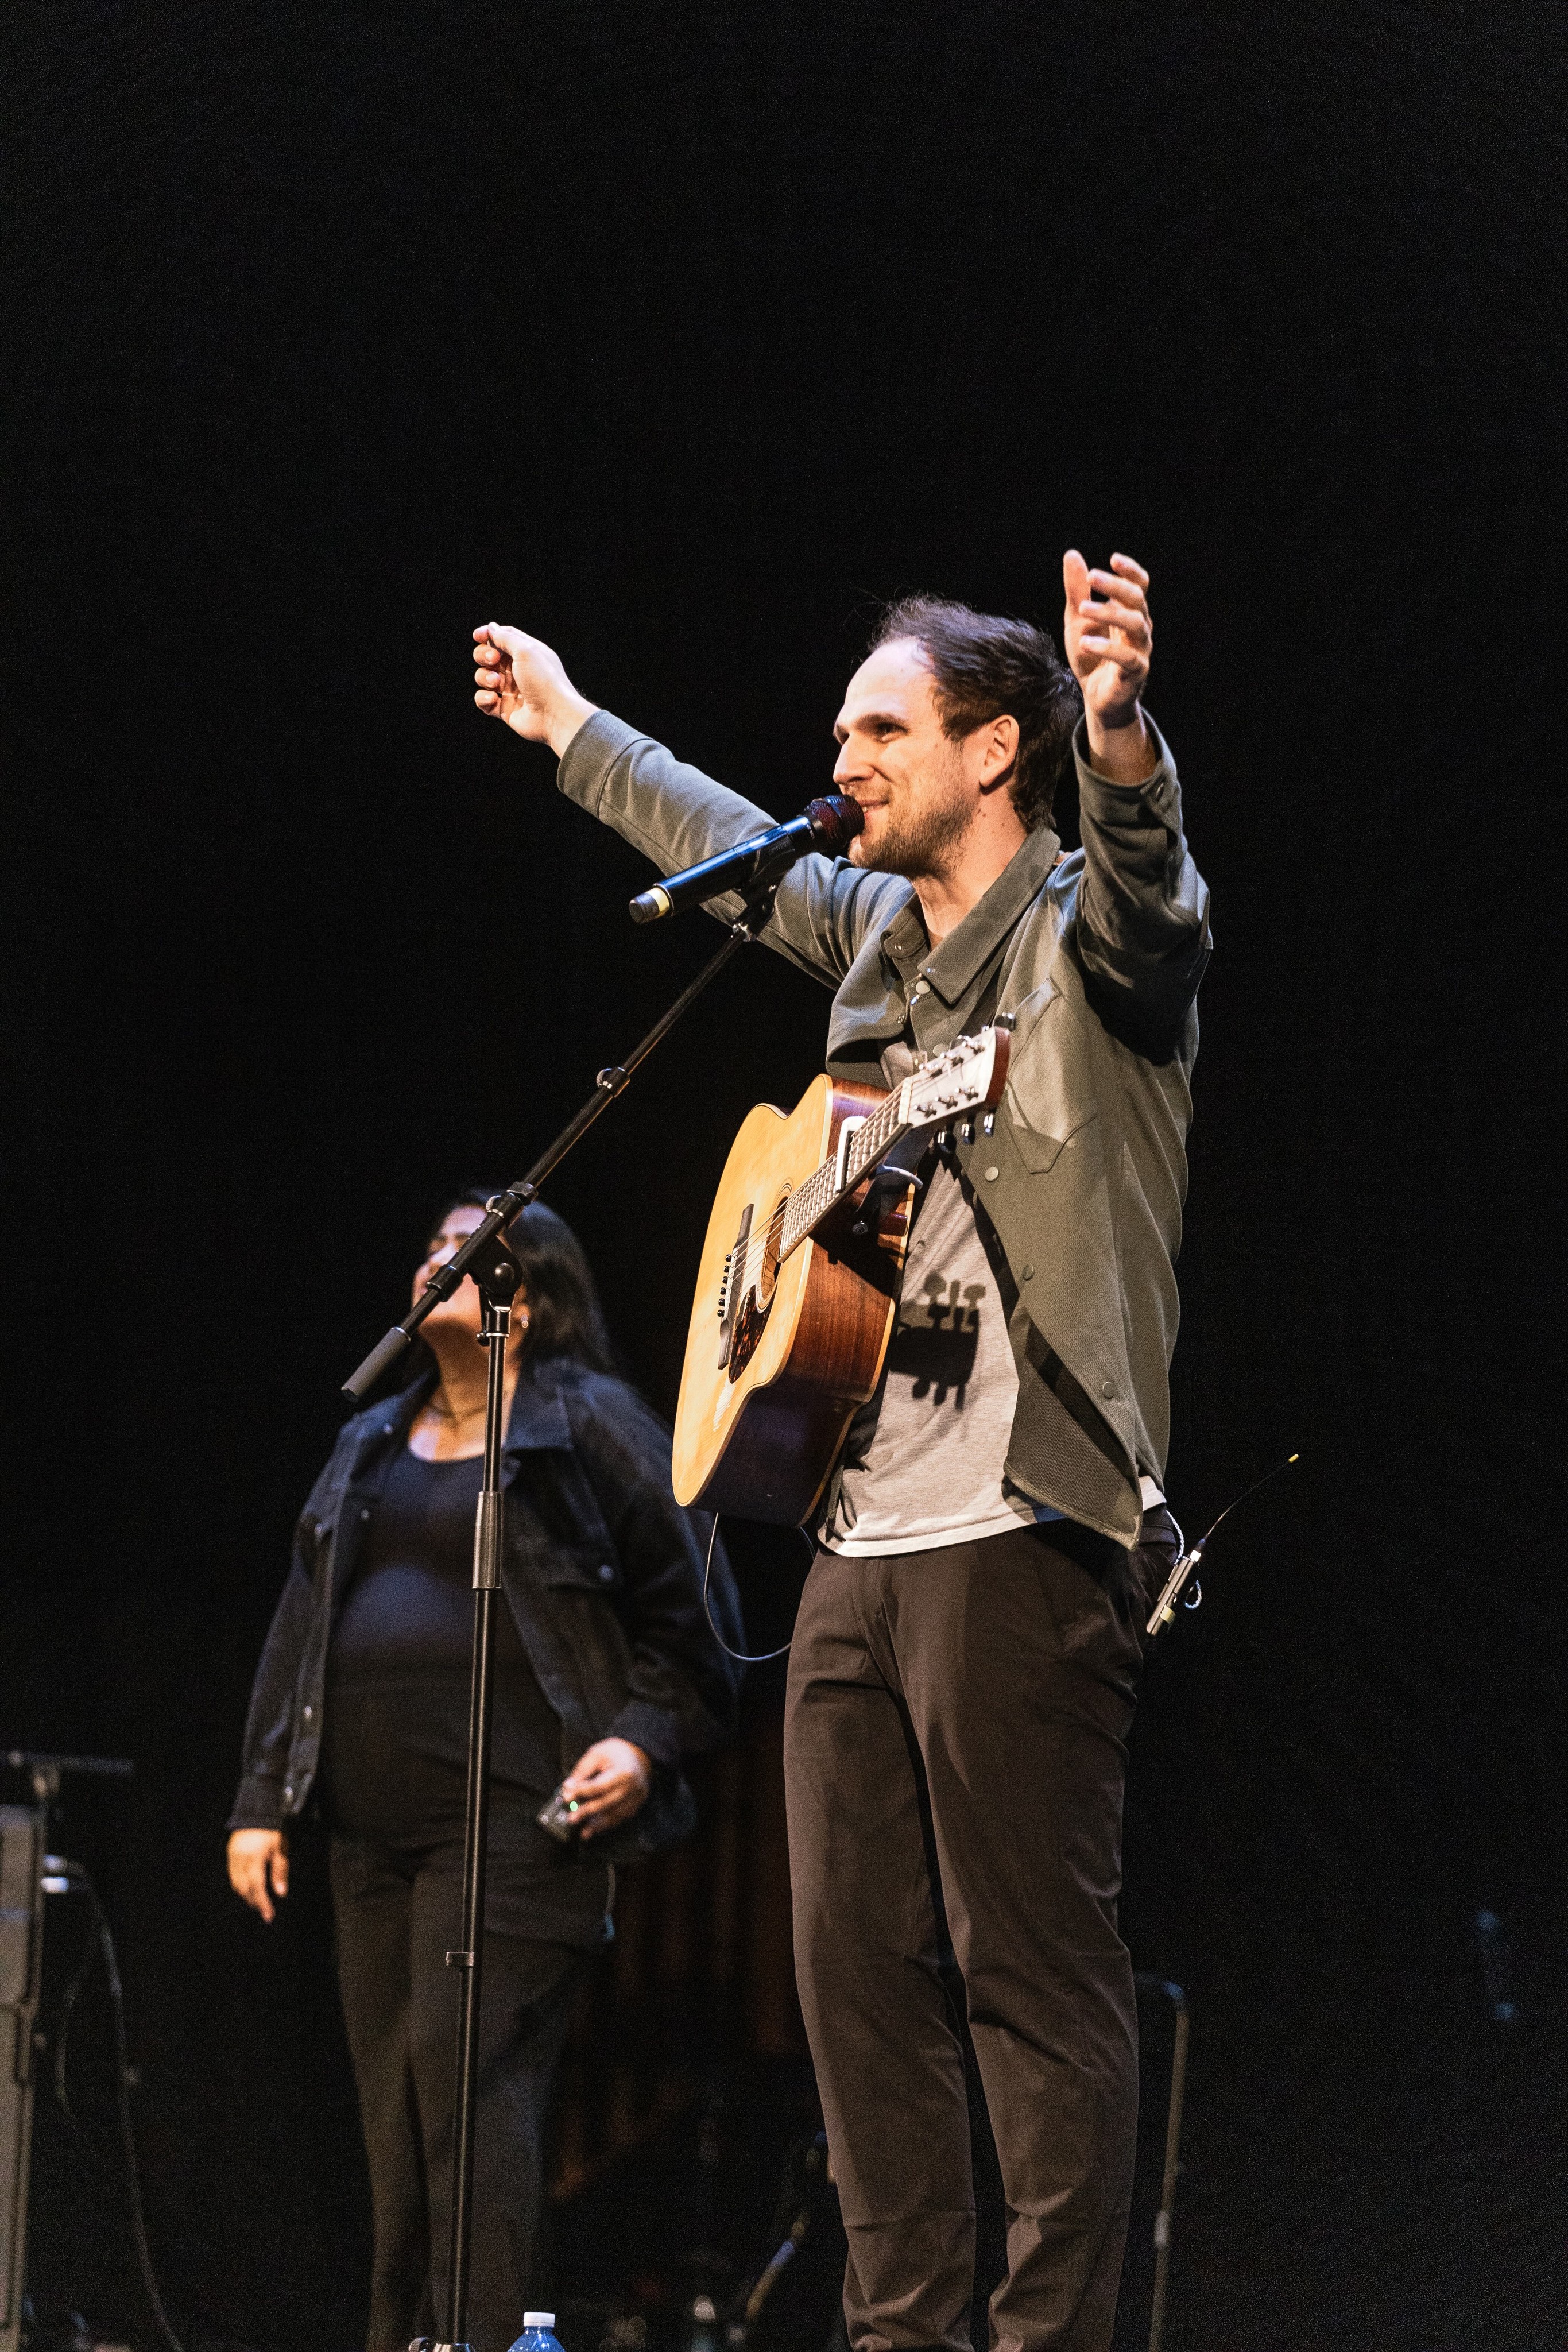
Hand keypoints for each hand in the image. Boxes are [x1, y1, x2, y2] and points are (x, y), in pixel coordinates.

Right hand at [227, 1828, 288, 1922]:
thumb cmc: (272, 1830)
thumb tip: (280, 1893)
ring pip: (236, 1884)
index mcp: (255, 1858)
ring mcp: (233, 1856)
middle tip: (263, 1909)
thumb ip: (280, 1871)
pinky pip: (232, 1875)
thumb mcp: (280, 1849)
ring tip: (256, 1900)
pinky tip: (247, 1887)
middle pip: (244, 1889)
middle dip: (254, 1901)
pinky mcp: (229, 1853)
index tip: (268, 1916)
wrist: (256, 1810)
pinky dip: (240, 1884)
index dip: (262, 1903)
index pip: (257, 1887)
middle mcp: (241, 1859)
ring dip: (246, 1894)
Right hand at [473, 624, 598, 756]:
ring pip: (483, 677)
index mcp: (526, 653)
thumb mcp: (526, 650)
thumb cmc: (544, 680)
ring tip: (497, 683)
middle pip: (488, 655)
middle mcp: (518, 670)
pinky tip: (493, 699)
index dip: (489, 634)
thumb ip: (506, 637)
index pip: (503, 638)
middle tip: (493, 660)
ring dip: (485, 677)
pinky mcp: (505, 709)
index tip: (478, 636)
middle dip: (483, 655)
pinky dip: (483, 698)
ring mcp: (511, 690)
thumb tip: (491, 628)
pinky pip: (483, 700)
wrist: (555, 715)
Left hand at [560, 1737, 651, 1839]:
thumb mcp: (599, 1753)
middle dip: (586, 1812)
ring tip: (582, 1830)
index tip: (567, 1795)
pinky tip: (593, 1829)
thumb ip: (583, 1769)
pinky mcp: (635, 1806)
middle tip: (571, 1818)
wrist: (640, 1756)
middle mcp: (632, 1788)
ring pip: (613, 1815)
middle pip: (606, 1803)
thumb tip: (569, 1787)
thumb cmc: (617, 1753)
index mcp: (624, 1772)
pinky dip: (605, 1825)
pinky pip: (619, 1819)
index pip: (599, 1786)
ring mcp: (636, 1799)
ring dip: (596, 1824)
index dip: (581, 1791)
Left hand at [1062, 551, 1157, 782]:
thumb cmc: (1090, 655)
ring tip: (1083, 609)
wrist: (1095, 697)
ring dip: (1109, 613)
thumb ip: (1077, 591)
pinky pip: (1127, 657)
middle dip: (1116, 586)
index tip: (1113, 559)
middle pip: (1137, 600)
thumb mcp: (1078, 620)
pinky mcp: (1135, 673)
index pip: (1139, 586)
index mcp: (1129, 612)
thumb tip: (1072, 554)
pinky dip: (1106, 648)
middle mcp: (1140, 628)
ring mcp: (1140, 650)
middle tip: (1092, 577)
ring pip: (1135, 624)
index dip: (1131, 571)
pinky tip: (1086, 643)